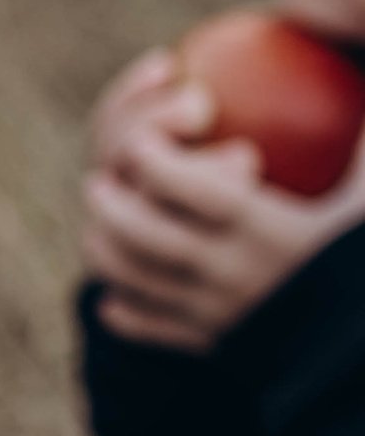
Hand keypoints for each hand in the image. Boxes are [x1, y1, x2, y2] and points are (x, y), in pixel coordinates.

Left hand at [82, 47, 364, 349]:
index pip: (196, 190)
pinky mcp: (211, 348)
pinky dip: (127, 311)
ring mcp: (215, 315)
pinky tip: (115, 298)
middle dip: (114, 206)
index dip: (160, 161)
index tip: (145, 139)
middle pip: (146, 237)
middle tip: (98, 181)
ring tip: (98, 231)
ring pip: (135, 284)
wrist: (358, 358)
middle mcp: (232, 275)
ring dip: (110, 255)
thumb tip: (364, 77)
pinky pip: (150, 330)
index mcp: (270, 232)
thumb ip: (363, 150)